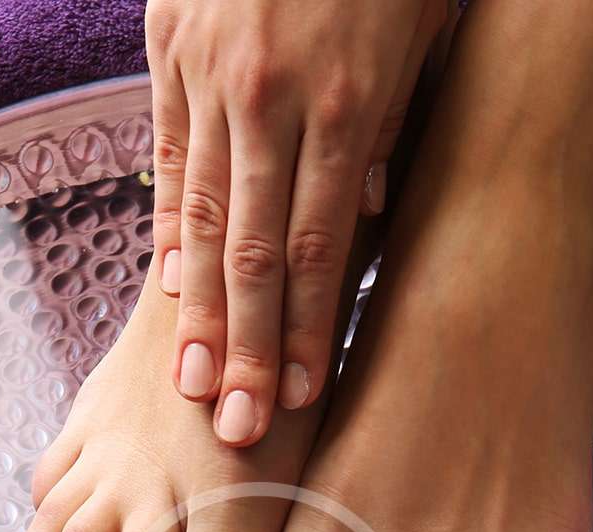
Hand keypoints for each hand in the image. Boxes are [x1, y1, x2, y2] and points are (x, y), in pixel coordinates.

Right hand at [145, 0, 448, 445]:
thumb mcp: (424, 27)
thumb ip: (393, 125)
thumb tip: (364, 215)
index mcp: (349, 95)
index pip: (325, 244)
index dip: (311, 328)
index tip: (303, 397)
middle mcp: (272, 92)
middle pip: (257, 249)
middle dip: (249, 348)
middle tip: (240, 431)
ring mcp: (211, 69)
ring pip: (202, 212)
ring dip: (200, 309)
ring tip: (195, 384)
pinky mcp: (170, 42)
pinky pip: (167, 153)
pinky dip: (169, 224)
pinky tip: (169, 288)